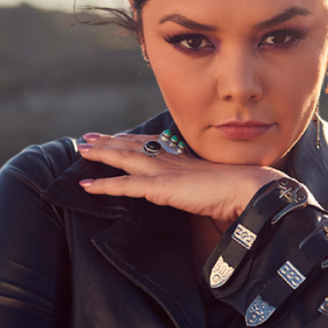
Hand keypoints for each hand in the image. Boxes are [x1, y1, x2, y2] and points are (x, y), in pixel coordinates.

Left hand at [76, 133, 283, 221]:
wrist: (246, 188)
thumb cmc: (236, 189)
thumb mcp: (212, 184)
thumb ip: (198, 185)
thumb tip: (196, 190)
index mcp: (181, 156)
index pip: (149, 143)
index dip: (129, 139)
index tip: (113, 136)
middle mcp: (169, 158)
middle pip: (131, 145)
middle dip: (108, 141)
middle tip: (87, 138)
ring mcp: (163, 171)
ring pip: (123, 158)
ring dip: (100, 154)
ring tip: (81, 150)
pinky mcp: (159, 187)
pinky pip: (125, 185)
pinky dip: (104, 185)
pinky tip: (87, 185)